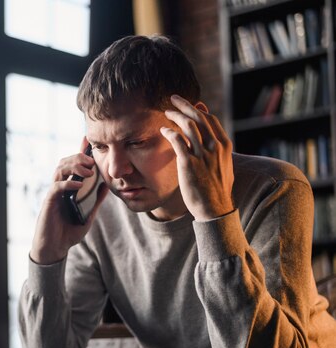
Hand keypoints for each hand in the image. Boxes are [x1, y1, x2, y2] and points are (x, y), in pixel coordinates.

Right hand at [30, 138, 108, 264]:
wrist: (55, 248)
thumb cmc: (68, 232)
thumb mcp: (88, 214)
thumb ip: (95, 200)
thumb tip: (106, 186)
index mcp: (69, 188)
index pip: (73, 165)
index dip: (79, 152)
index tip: (86, 140)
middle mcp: (60, 187)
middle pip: (65, 162)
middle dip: (78, 157)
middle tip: (92, 161)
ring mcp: (54, 194)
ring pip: (59, 170)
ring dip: (74, 167)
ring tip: (87, 171)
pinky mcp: (49, 202)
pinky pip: (56, 188)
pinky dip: (68, 183)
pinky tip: (79, 184)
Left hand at [160, 95, 234, 221]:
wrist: (215, 208)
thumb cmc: (216, 188)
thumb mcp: (223, 165)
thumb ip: (217, 149)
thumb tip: (211, 137)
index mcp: (224, 145)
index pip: (210, 119)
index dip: (196, 109)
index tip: (187, 104)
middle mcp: (215, 147)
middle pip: (198, 117)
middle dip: (185, 105)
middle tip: (173, 98)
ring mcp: (202, 155)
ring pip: (188, 125)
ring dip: (175, 115)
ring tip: (166, 112)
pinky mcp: (189, 163)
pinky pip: (177, 141)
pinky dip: (169, 132)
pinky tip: (162, 130)